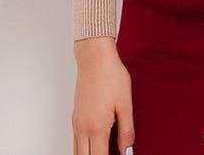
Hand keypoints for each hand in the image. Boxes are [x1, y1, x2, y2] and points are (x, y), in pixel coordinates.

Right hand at [71, 37, 134, 154]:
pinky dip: (83, 148)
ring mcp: (76, 123)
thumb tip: (128, 150)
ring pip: (77, 152)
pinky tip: (95, 144)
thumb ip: (127, 130)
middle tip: (111, 154)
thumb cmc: (111, 75)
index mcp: (97, 127)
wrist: (95, 57)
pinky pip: (76, 141)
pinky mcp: (75, 116)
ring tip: (104, 149)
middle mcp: (83, 128)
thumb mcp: (125, 103)